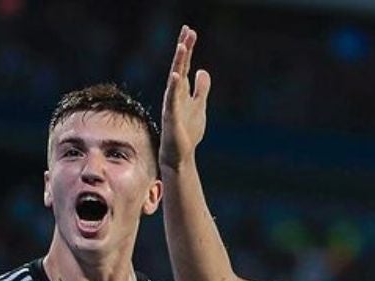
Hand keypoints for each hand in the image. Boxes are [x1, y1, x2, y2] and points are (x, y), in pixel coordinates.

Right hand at [160, 25, 210, 170]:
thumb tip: (203, 71)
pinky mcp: (171, 117)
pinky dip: (174, 88)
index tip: (190, 31)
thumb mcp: (199, 106)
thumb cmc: (187, 131)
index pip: (184, 65)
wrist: (179, 155)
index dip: (187, 48)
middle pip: (179, 67)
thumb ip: (201, 89)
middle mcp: (174, 94)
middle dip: (184, 49)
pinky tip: (176, 76)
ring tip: (183, 47)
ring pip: (174, 80)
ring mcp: (171, 104)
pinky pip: (172, 100)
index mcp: (181, 90)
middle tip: (188, 31)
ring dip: (178, 63)